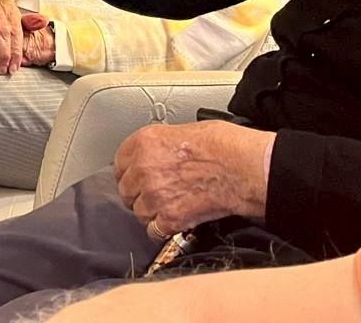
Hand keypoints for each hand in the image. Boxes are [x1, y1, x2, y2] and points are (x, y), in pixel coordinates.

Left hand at [114, 120, 273, 234]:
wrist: (241, 167)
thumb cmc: (223, 145)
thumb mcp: (183, 130)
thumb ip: (162, 145)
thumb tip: (161, 154)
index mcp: (145, 142)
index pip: (120, 162)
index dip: (127, 172)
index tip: (132, 178)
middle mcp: (144, 168)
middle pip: (126, 190)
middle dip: (138, 194)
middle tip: (152, 195)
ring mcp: (155, 195)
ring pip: (139, 212)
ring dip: (150, 212)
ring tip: (165, 209)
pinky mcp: (170, 218)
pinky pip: (154, 230)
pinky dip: (162, 229)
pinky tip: (172, 222)